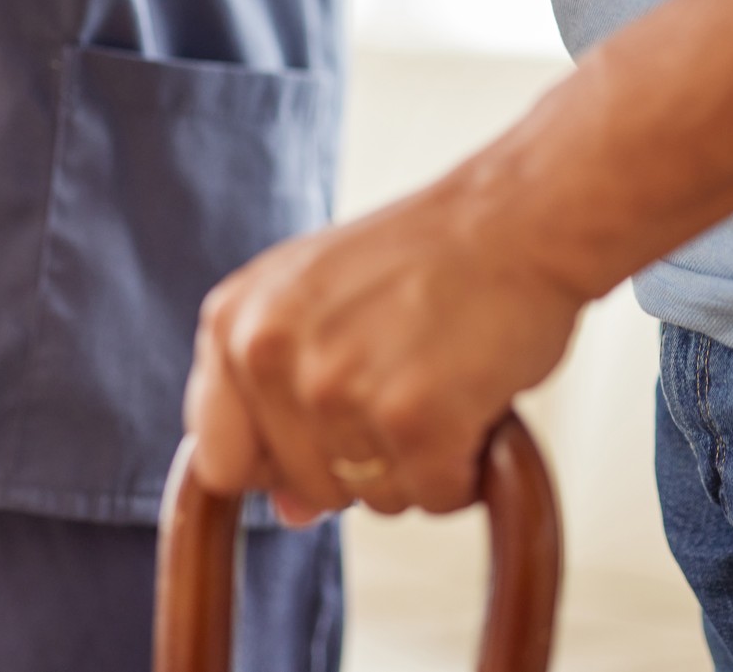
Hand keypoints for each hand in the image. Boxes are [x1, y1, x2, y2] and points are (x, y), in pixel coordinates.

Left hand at [183, 176, 584, 522]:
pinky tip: (473, 405)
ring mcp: (340, 386)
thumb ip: (279, 399)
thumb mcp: (316, 303)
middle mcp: (271, 352)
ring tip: (438, 384)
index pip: (220, 460)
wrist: (513, 219)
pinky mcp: (414, 417)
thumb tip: (288, 512)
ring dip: (417, 464)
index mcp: (233, 321)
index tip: (320, 435)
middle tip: (403, 384)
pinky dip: (466, 471)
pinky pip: (435, 498)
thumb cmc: (418, 258)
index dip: (276, 464)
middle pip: (303, 486)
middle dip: (359, 460)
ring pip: (372, 498)